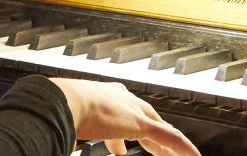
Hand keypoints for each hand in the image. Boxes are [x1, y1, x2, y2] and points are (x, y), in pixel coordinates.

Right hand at [50, 78, 199, 155]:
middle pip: (147, 119)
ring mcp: (134, 111)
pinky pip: (170, 138)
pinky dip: (183, 148)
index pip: (124, 112)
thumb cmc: (63, 108)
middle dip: (152, 136)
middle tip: (157, 151)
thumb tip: (77, 142)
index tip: (120, 148)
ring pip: (161, 130)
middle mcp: (124, 100)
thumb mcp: (75, 119)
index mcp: (107, 96)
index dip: (124, 132)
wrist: (65, 101)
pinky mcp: (142, 124)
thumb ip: (82, 130)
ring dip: (169, 146)